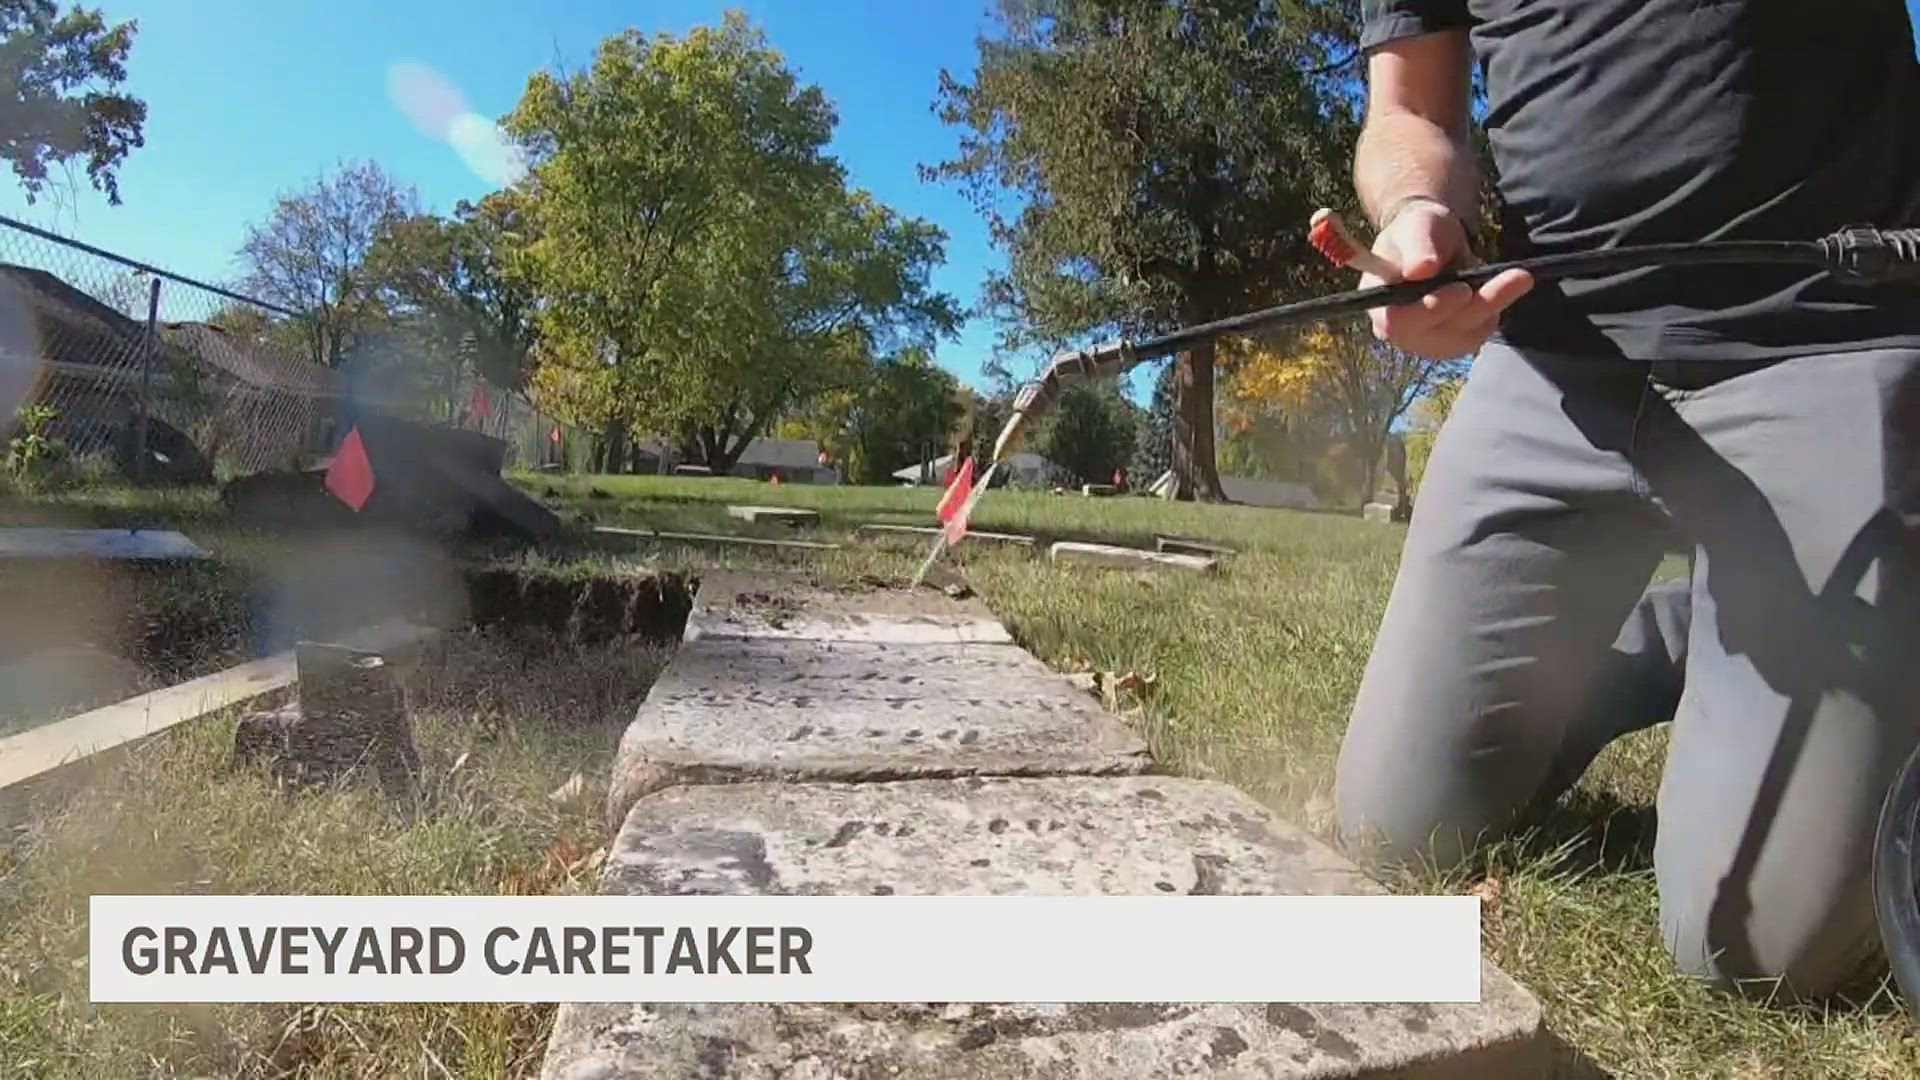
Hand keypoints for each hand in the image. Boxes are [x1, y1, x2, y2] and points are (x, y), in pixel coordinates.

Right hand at [1363, 200, 1532, 359]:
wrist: (1432, 242)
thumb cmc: (1417, 232)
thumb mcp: (1415, 227)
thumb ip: (1416, 246)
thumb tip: (1420, 269)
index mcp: (1380, 307)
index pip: (1399, 323)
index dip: (1431, 310)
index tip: (1462, 289)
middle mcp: (1401, 334)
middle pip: (1440, 332)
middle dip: (1479, 304)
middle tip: (1519, 276)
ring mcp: (1428, 342)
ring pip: (1466, 334)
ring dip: (1495, 304)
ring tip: (1519, 276)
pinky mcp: (1454, 343)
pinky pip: (1480, 332)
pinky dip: (1496, 309)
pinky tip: (1504, 287)